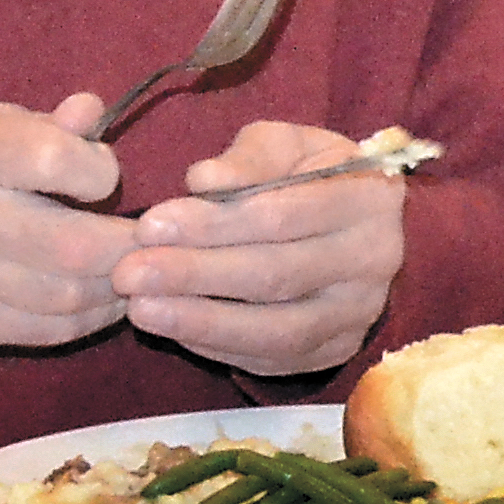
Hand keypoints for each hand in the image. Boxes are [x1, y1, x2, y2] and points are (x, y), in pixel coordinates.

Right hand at [0, 93, 132, 361]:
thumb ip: (41, 124)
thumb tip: (95, 111)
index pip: (56, 161)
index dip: (100, 171)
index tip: (103, 175)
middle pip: (71, 244)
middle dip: (129, 245)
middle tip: (156, 239)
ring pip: (65, 295)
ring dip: (117, 286)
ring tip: (136, 270)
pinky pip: (42, 329)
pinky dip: (88, 319)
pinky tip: (106, 300)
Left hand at [111, 124, 410, 377]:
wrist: (353, 223)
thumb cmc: (307, 174)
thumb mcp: (285, 144)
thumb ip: (247, 158)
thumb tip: (202, 179)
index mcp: (369, 196)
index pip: (284, 215)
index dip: (214, 223)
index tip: (149, 224)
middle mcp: (375, 260)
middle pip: (276, 275)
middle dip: (195, 275)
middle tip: (128, 274)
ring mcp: (359, 314)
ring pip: (276, 329)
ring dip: (200, 322)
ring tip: (139, 310)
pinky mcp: (335, 352)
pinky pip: (271, 358)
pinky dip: (217, 346)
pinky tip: (173, 327)